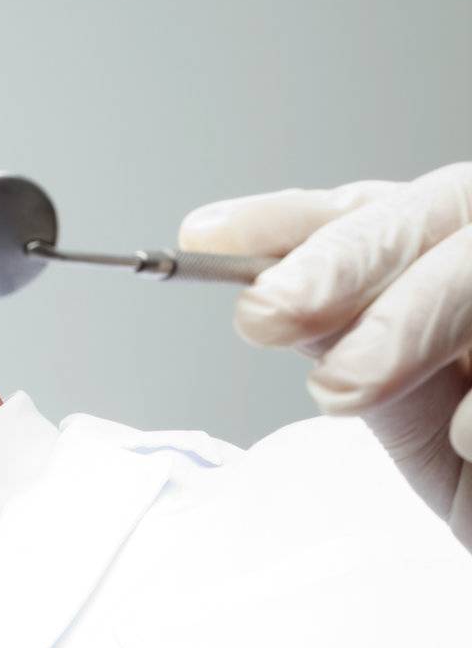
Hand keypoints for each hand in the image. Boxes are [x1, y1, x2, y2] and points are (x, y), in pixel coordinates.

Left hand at [178, 161, 471, 547]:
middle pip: (438, 213)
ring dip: (414, 316)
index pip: (368, 212)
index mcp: (451, 254)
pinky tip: (464, 435)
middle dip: (346, 259)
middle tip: (268, 312)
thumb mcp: (407, 406)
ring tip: (344, 385)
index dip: (289, 219)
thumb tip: (263, 295)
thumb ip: (351, 341)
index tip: (202, 237)